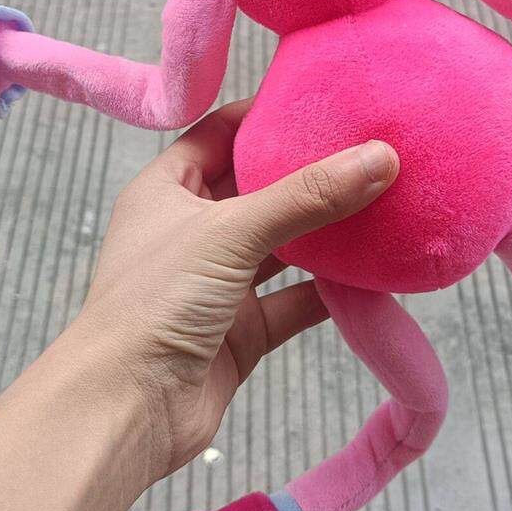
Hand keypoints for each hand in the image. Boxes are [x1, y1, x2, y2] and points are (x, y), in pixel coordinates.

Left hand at [65, 100, 398, 479]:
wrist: (125, 411)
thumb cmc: (153, 303)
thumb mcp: (231, 231)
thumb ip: (307, 196)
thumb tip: (381, 157)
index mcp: (168, 190)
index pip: (222, 133)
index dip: (268, 114)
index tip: (326, 99)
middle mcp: (192, 232)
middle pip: (261, 188)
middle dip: (311, 173)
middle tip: (371, 147)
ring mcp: (219, 284)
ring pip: (285, 247)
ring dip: (328, 233)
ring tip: (385, 202)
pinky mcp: (243, 331)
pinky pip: (297, 300)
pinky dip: (332, 290)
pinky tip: (374, 275)